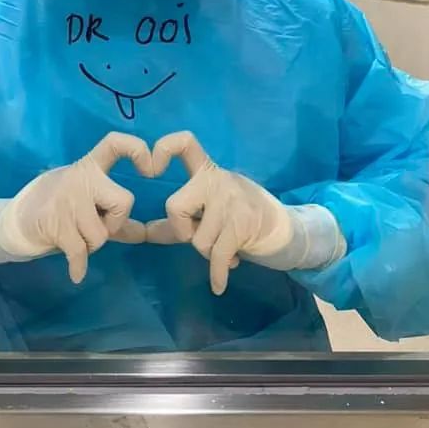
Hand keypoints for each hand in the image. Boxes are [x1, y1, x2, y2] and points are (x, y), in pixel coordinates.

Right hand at [0, 132, 152, 281]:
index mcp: (89, 166)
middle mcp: (80, 177)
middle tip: (98, 227)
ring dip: (92, 244)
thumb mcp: (86, 204)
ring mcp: (67, 198)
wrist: (14, 222)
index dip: (137, 150)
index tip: (151, 169)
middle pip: (123, 201)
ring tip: (74, 237)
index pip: (115, 143)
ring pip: (102, 234)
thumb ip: (114, 216)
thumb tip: (145, 234)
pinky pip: (81, 251)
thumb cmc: (57, 209)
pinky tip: (77, 273)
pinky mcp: (55, 222)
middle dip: (115, 223)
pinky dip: (79, 266)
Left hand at [146, 132, 344, 294]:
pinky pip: (217, 255)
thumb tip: (143, 233)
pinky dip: (217, 274)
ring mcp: (231, 199)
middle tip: (200, 236)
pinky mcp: (242, 223)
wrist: (285, 231)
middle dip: (182, 231)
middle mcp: (217, 179)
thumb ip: (178, 220)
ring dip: (208, 252)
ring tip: (225, 247)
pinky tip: (218, 285)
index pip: (184, 142)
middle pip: (174, 206)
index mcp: (207, 171)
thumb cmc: (240, 219)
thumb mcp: (209, 212)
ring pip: (197, 239)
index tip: (150, 169)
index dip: (162, 149)